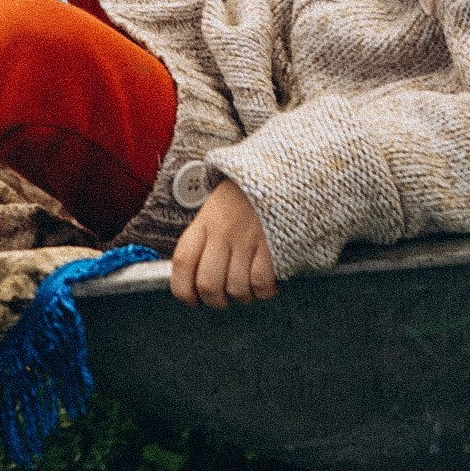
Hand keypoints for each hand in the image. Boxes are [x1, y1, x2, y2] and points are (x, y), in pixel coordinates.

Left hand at [170, 177, 277, 308]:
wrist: (287, 170)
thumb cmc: (251, 192)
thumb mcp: (218, 206)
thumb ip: (206, 236)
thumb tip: (196, 274)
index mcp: (206, 221)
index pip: (182, 262)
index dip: (183, 290)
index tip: (191, 300)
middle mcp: (224, 231)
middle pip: (209, 284)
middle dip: (216, 301)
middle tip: (225, 298)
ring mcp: (249, 238)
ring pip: (236, 288)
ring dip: (244, 296)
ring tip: (251, 288)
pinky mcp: (274, 244)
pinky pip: (262, 282)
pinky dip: (265, 290)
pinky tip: (271, 283)